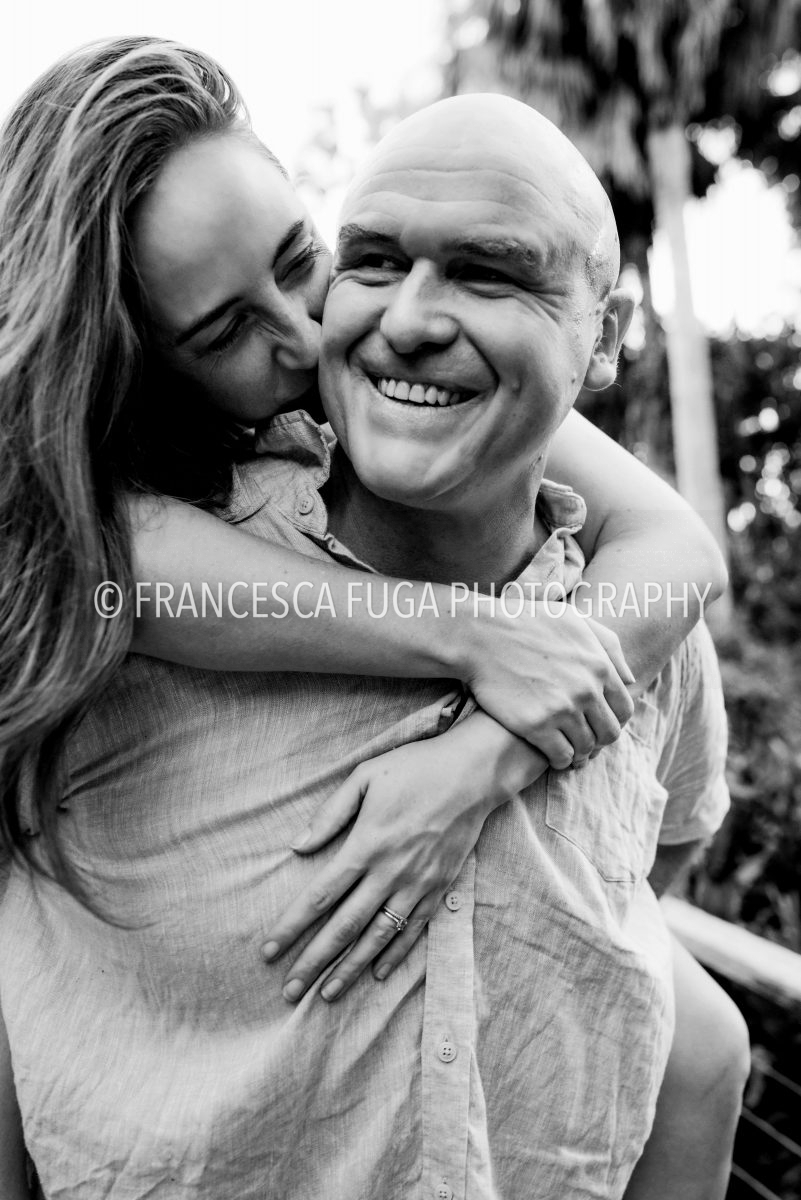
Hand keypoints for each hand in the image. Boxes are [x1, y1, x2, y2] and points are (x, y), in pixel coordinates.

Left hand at [261, 733, 497, 1002]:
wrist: (474, 773)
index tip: (269, 951)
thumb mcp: (366, 776)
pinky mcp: (439, 887)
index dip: (292, 926)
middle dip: (314, 961)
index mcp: (366, 845)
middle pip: (344, 926)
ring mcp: (416, 884)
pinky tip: (376, 973)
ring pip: (378, 937)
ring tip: (326, 994)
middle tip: (289, 991)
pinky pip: (413, 930)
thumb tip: (298, 846)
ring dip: (350, 968)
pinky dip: (394, 954)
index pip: (321, 895)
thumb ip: (331, 813)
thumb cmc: (415, 768)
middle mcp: (389, 872)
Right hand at [463, 601, 634, 766]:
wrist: (481, 635)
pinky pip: (560, 756)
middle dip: (599, 740)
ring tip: (568, 750)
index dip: (614, 719)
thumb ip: (608, 646)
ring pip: (585, 747)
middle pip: (609, 733)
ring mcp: (562, 709)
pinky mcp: (536, 725)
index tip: (598, 722)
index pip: (624, 708)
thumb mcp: (575, 620)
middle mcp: (587, 690)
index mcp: (599, 666)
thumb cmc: (526, 623)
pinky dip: (559, 760)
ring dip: (579, 753)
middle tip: (584, 741)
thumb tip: (630, 678)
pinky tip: (551, 755)